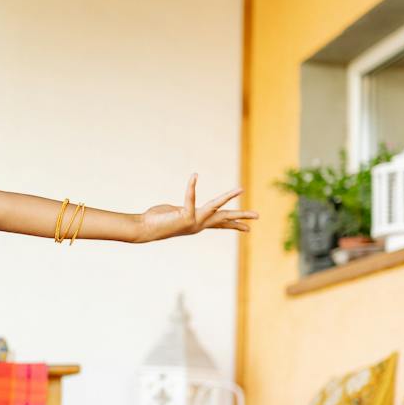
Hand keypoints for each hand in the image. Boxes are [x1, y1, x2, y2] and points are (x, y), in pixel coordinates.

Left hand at [135, 174, 257, 242]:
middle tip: (258, 215)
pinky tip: (194, 176)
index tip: (248, 229)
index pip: (221, 224)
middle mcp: (198, 225)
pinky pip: (190, 198)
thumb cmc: (158, 220)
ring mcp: (193, 222)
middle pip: (224, 219)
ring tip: (240, 188)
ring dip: (227, 197)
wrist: (145, 229)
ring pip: (215, 208)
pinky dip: (191, 186)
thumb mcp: (176, 214)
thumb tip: (187, 209)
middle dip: (241, 217)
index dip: (235, 225)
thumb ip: (185, 209)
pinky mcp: (184, 217)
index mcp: (198, 224)